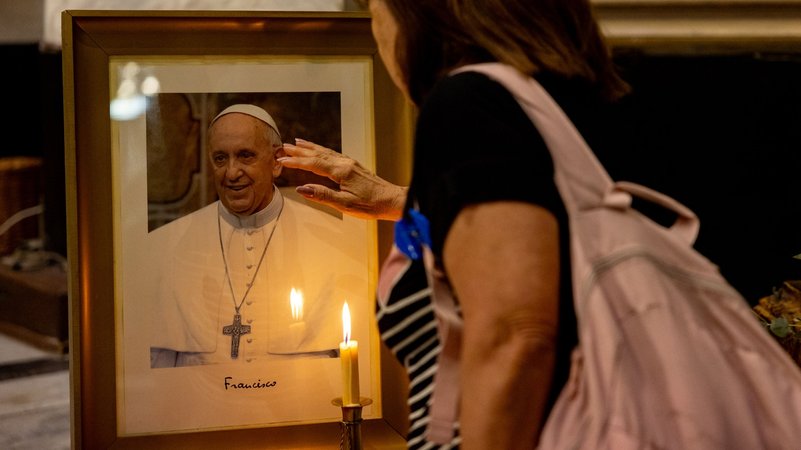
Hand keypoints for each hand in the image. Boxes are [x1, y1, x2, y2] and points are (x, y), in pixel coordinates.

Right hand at [278, 139, 406, 220]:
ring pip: (325, 151)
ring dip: (309, 147)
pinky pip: (333, 154)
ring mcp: (350, 163)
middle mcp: (345, 163)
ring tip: (296, 143)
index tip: (281, 160)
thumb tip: (302, 189)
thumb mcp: (345, 204)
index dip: (296, 161)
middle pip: (317, 154)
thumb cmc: (370, 205)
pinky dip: (321, 150)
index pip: (313, 163)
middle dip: (299, 151)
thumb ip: (322, 196)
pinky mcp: (353, 166)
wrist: (391, 200)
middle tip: (282, 147)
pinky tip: (318, 150)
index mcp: (341, 172)